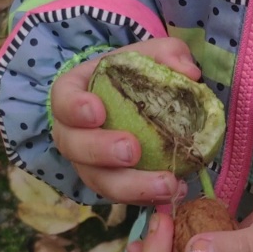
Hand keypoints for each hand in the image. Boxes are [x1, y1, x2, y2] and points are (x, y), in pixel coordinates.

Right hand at [50, 37, 199, 204]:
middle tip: (132, 151)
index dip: (75, 108)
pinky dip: (147, 197)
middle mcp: (72, 133)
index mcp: (73, 94)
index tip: (97, 111)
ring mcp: (87, 163)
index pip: (63, 101)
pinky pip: (121, 196)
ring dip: (132, 186)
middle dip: (101, 151)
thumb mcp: (149, 55)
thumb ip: (168, 54)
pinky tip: (176, 191)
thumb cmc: (133, 76)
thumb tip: (190, 72)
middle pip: (75, 148)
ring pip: (98, 181)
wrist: (131, 103)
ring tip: (167, 184)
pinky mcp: (109, 183)